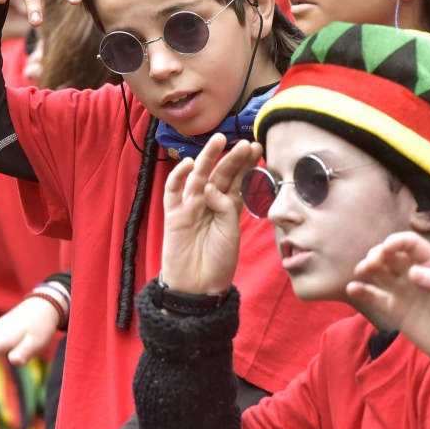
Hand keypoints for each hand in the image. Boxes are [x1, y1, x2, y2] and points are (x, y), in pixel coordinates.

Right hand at [159, 134, 260, 296]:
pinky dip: (178, 176)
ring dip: (208, 157)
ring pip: (198, 176)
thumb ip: (225, 207)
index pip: (237, 179)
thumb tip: (210, 187)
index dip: (245, 163)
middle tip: (243, 142)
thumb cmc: (218, 261)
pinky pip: (172, 191)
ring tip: (220, 140)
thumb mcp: (231, 232)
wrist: (197, 287)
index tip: (257, 146)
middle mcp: (209, 203)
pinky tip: (189, 164)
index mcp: (227, 207)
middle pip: (220, 174)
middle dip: (232, 157)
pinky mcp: (173, 215)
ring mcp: (190, 207)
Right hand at [346, 231, 429, 361]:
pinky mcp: (394, 309)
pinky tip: (353, 288)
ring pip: (379, 272)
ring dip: (367, 267)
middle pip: (390, 254)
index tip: (387, 248)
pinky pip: (374, 296)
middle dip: (378, 253)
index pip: (410, 244)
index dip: (397, 242)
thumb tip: (413, 272)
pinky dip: (361, 291)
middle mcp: (413, 272)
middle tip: (373, 263)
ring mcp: (402, 290)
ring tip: (362, 271)